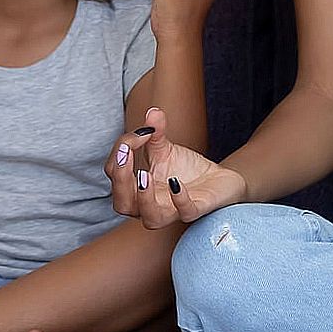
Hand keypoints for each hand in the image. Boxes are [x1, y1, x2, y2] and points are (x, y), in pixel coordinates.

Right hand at [104, 107, 247, 228]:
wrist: (218, 179)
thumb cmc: (185, 169)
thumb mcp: (165, 149)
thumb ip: (155, 133)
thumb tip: (152, 112)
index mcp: (135, 190)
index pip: (115, 173)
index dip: (121, 151)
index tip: (141, 132)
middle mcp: (150, 204)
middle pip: (123, 204)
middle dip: (120, 179)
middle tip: (126, 154)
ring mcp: (172, 210)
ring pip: (151, 219)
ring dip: (144, 198)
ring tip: (143, 175)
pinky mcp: (195, 209)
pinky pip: (185, 212)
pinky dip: (179, 199)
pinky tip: (176, 182)